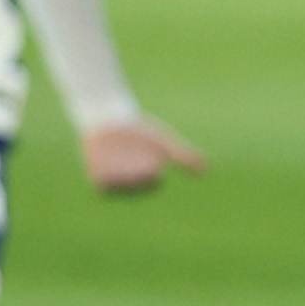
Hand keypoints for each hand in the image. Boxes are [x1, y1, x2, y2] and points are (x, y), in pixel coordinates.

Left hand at [85, 116, 208, 195]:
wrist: (110, 120)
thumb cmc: (140, 131)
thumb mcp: (164, 142)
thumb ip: (183, 155)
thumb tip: (206, 169)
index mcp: (148, 175)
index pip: (152, 183)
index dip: (152, 176)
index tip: (153, 164)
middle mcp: (131, 180)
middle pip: (136, 184)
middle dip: (138, 175)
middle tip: (139, 165)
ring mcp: (114, 178)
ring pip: (120, 185)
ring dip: (123, 177)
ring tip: (123, 164)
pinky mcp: (97, 175)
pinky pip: (102, 183)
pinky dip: (106, 177)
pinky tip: (107, 164)